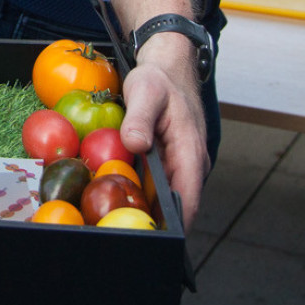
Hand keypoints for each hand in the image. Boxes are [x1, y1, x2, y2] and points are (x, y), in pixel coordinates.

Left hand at [117, 33, 209, 227]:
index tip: (149, 236)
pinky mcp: (169, 160)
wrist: (167, 68)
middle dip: (153, 219)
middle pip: (177, 204)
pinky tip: (118, 190)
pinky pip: (157, 182)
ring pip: (166, 195)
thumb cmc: (158, 80)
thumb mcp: (145, 93)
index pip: (189, 199)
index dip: (173, 223)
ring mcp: (181, 164)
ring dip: (145, 205)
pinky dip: (142, 188)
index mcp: (190, 152)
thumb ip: (140, 119)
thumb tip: (136, 145)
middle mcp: (191, 163)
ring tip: (114, 215)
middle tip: (119, 229)